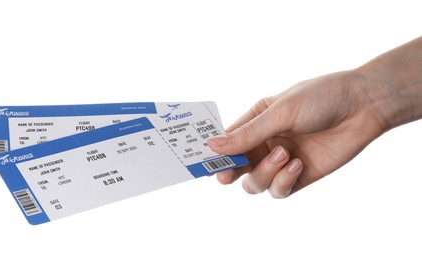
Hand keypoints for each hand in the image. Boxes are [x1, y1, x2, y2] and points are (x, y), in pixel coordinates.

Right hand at [208, 71, 382, 197]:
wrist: (364, 105)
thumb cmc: (321, 97)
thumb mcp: (280, 112)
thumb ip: (248, 133)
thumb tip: (212, 146)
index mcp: (256, 121)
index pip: (226, 142)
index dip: (214, 154)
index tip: (204, 163)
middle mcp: (265, 143)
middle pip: (236, 167)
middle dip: (230, 172)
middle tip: (227, 175)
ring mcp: (281, 161)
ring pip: (255, 182)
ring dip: (264, 172)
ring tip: (285, 155)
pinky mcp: (299, 176)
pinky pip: (279, 190)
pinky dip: (283, 181)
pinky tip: (298, 164)